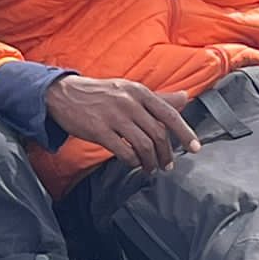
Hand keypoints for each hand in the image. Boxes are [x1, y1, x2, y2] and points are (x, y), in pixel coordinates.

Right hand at [46, 74, 200, 174]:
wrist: (63, 94)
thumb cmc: (100, 94)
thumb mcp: (130, 90)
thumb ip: (159, 97)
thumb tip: (186, 97)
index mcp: (139, 92)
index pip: (169, 114)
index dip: (185, 133)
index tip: (195, 148)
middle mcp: (129, 102)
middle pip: (158, 133)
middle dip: (166, 154)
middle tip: (167, 165)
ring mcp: (113, 116)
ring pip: (143, 145)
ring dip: (151, 162)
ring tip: (151, 168)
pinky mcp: (99, 130)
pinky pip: (123, 152)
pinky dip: (132, 162)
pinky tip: (133, 164)